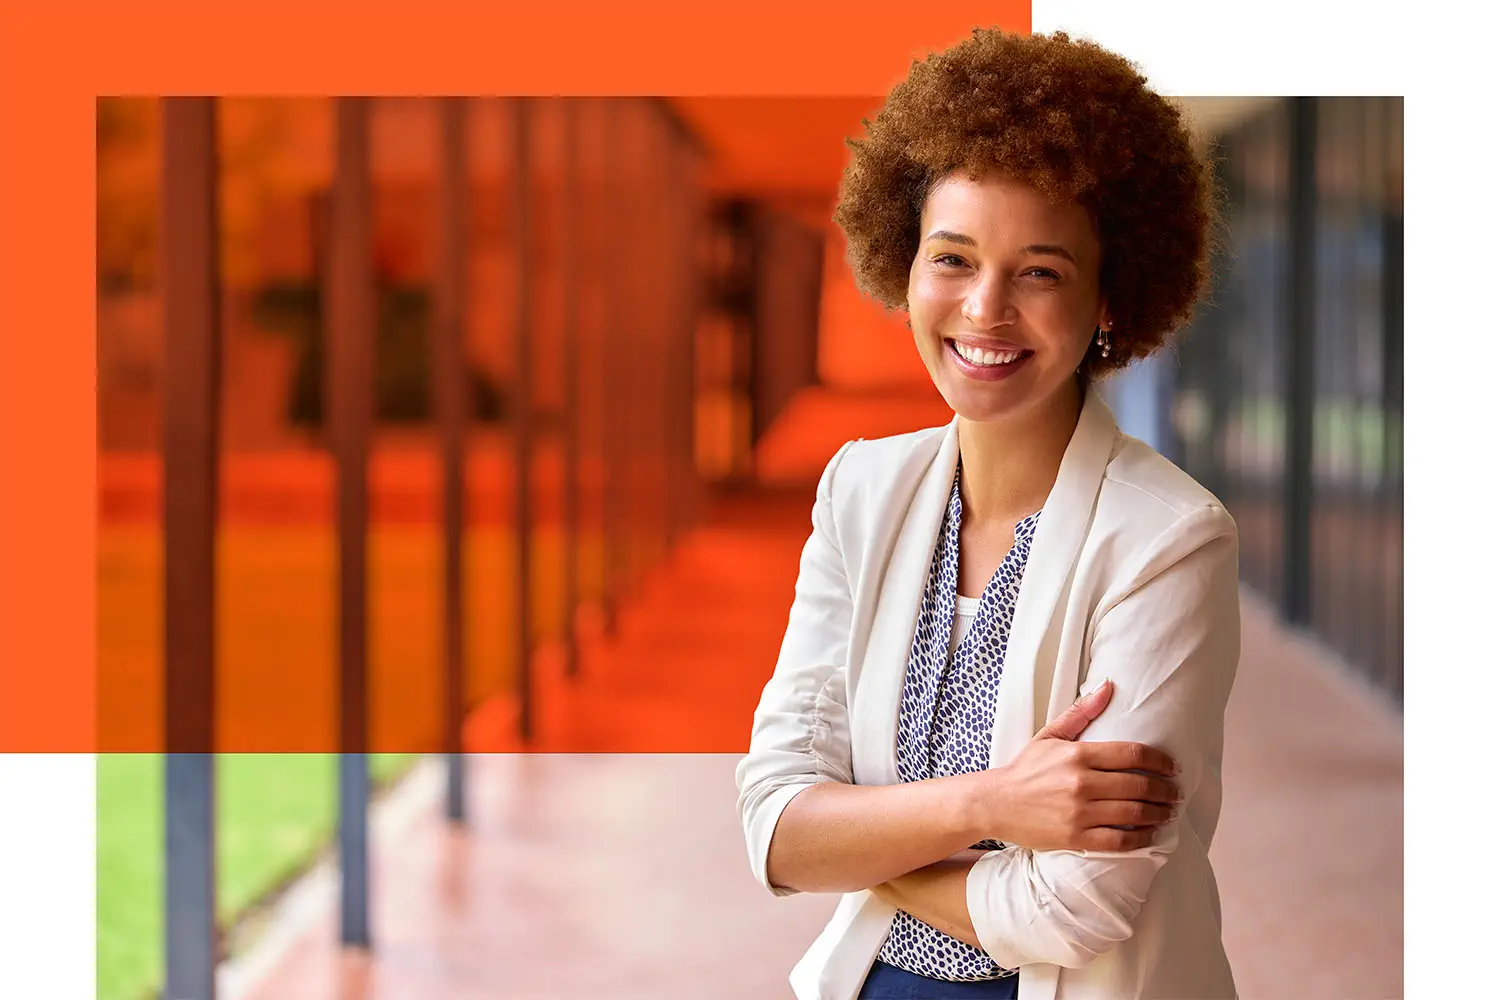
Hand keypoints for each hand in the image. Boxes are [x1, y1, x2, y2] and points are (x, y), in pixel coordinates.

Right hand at [967, 680, 1181, 851]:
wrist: (995, 803)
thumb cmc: (1025, 768)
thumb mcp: (1050, 735)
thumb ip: (1081, 713)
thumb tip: (1108, 686)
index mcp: (1077, 754)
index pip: (1131, 754)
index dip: (1160, 761)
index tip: (1171, 767)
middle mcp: (1081, 782)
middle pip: (1139, 785)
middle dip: (1165, 790)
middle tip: (1175, 792)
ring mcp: (1079, 812)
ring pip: (1134, 813)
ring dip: (1159, 813)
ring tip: (1168, 812)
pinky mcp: (1076, 838)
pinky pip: (1119, 840)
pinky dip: (1141, 838)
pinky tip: (1151, 834)